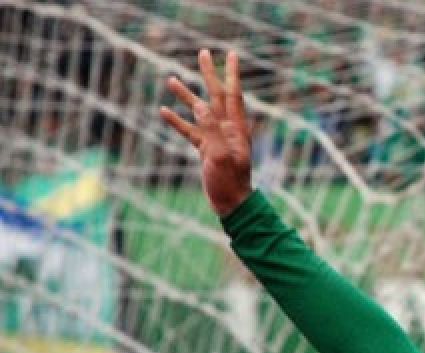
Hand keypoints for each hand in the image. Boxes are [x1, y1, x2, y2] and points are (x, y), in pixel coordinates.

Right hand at [160, 50, 252, 216]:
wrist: (232, 204)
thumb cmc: (230, 182)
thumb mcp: (221, 156)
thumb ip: (212, 130)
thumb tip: (200, 106)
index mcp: (236, 129)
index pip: (233, 95)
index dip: (232, 74)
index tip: (232, 54)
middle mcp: (227, 130)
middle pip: (216, 96)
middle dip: (209, 74)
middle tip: (203, 53)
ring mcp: (216, 139)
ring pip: (198, 112)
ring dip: (186, 95)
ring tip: (172, 79)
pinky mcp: (206, 150)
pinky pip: (189, 131)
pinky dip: (177, 121)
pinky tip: (163, 111)